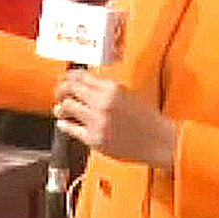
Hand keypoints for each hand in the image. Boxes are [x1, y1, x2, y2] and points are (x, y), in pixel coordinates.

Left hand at [55, 68, 177, 169]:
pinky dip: (63, 125)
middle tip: (58, 95)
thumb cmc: (147, 120)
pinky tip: (63, 124)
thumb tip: (84, 84)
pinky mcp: (94, 139)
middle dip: (60, 91)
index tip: (63, 80)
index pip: (80, 76)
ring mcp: (97, 121)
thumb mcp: (127, 95)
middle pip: (69, 89)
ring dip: (60, 108)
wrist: (160, 141)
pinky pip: (70, 129)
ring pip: (66, 107)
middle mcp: (102, 102)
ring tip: (60, 109)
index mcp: (111, 88)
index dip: (67, 77)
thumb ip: (106, 89)